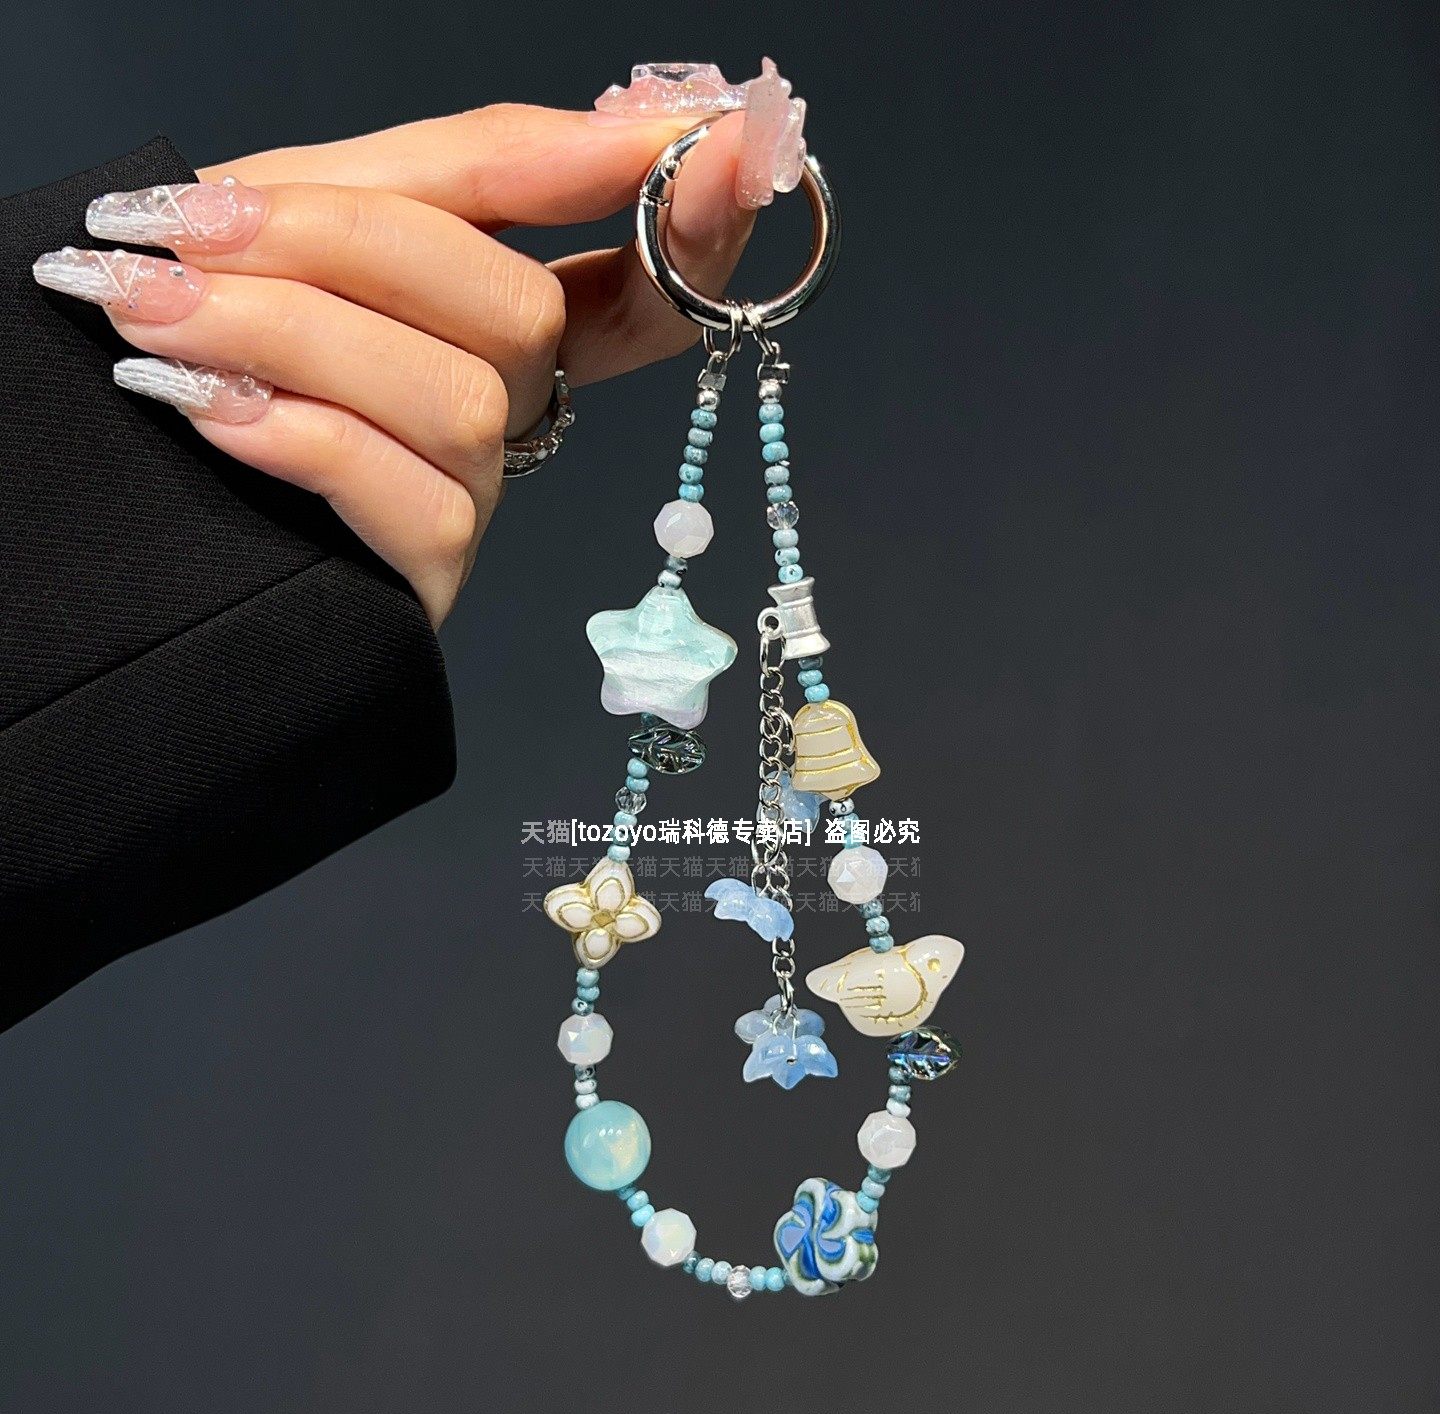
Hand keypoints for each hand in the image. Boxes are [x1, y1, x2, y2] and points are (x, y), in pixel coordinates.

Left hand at [33, 105, 755, 626]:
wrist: (106, 463)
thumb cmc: (214, 313)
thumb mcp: (324, 201)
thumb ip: (472, 163)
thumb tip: (643, 118)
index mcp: (503, 316)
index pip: (643, 283)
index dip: (695, 226)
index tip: (729, 145)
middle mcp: (512, 409)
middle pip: (523, 313)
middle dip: (355, 248)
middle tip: (199, 225)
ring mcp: (476, 496)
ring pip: (458, 399)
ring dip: (290, 333)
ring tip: (153, 304)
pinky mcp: (426, 575)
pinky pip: (410, 497)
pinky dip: (297, 434)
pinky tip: (205, 402)